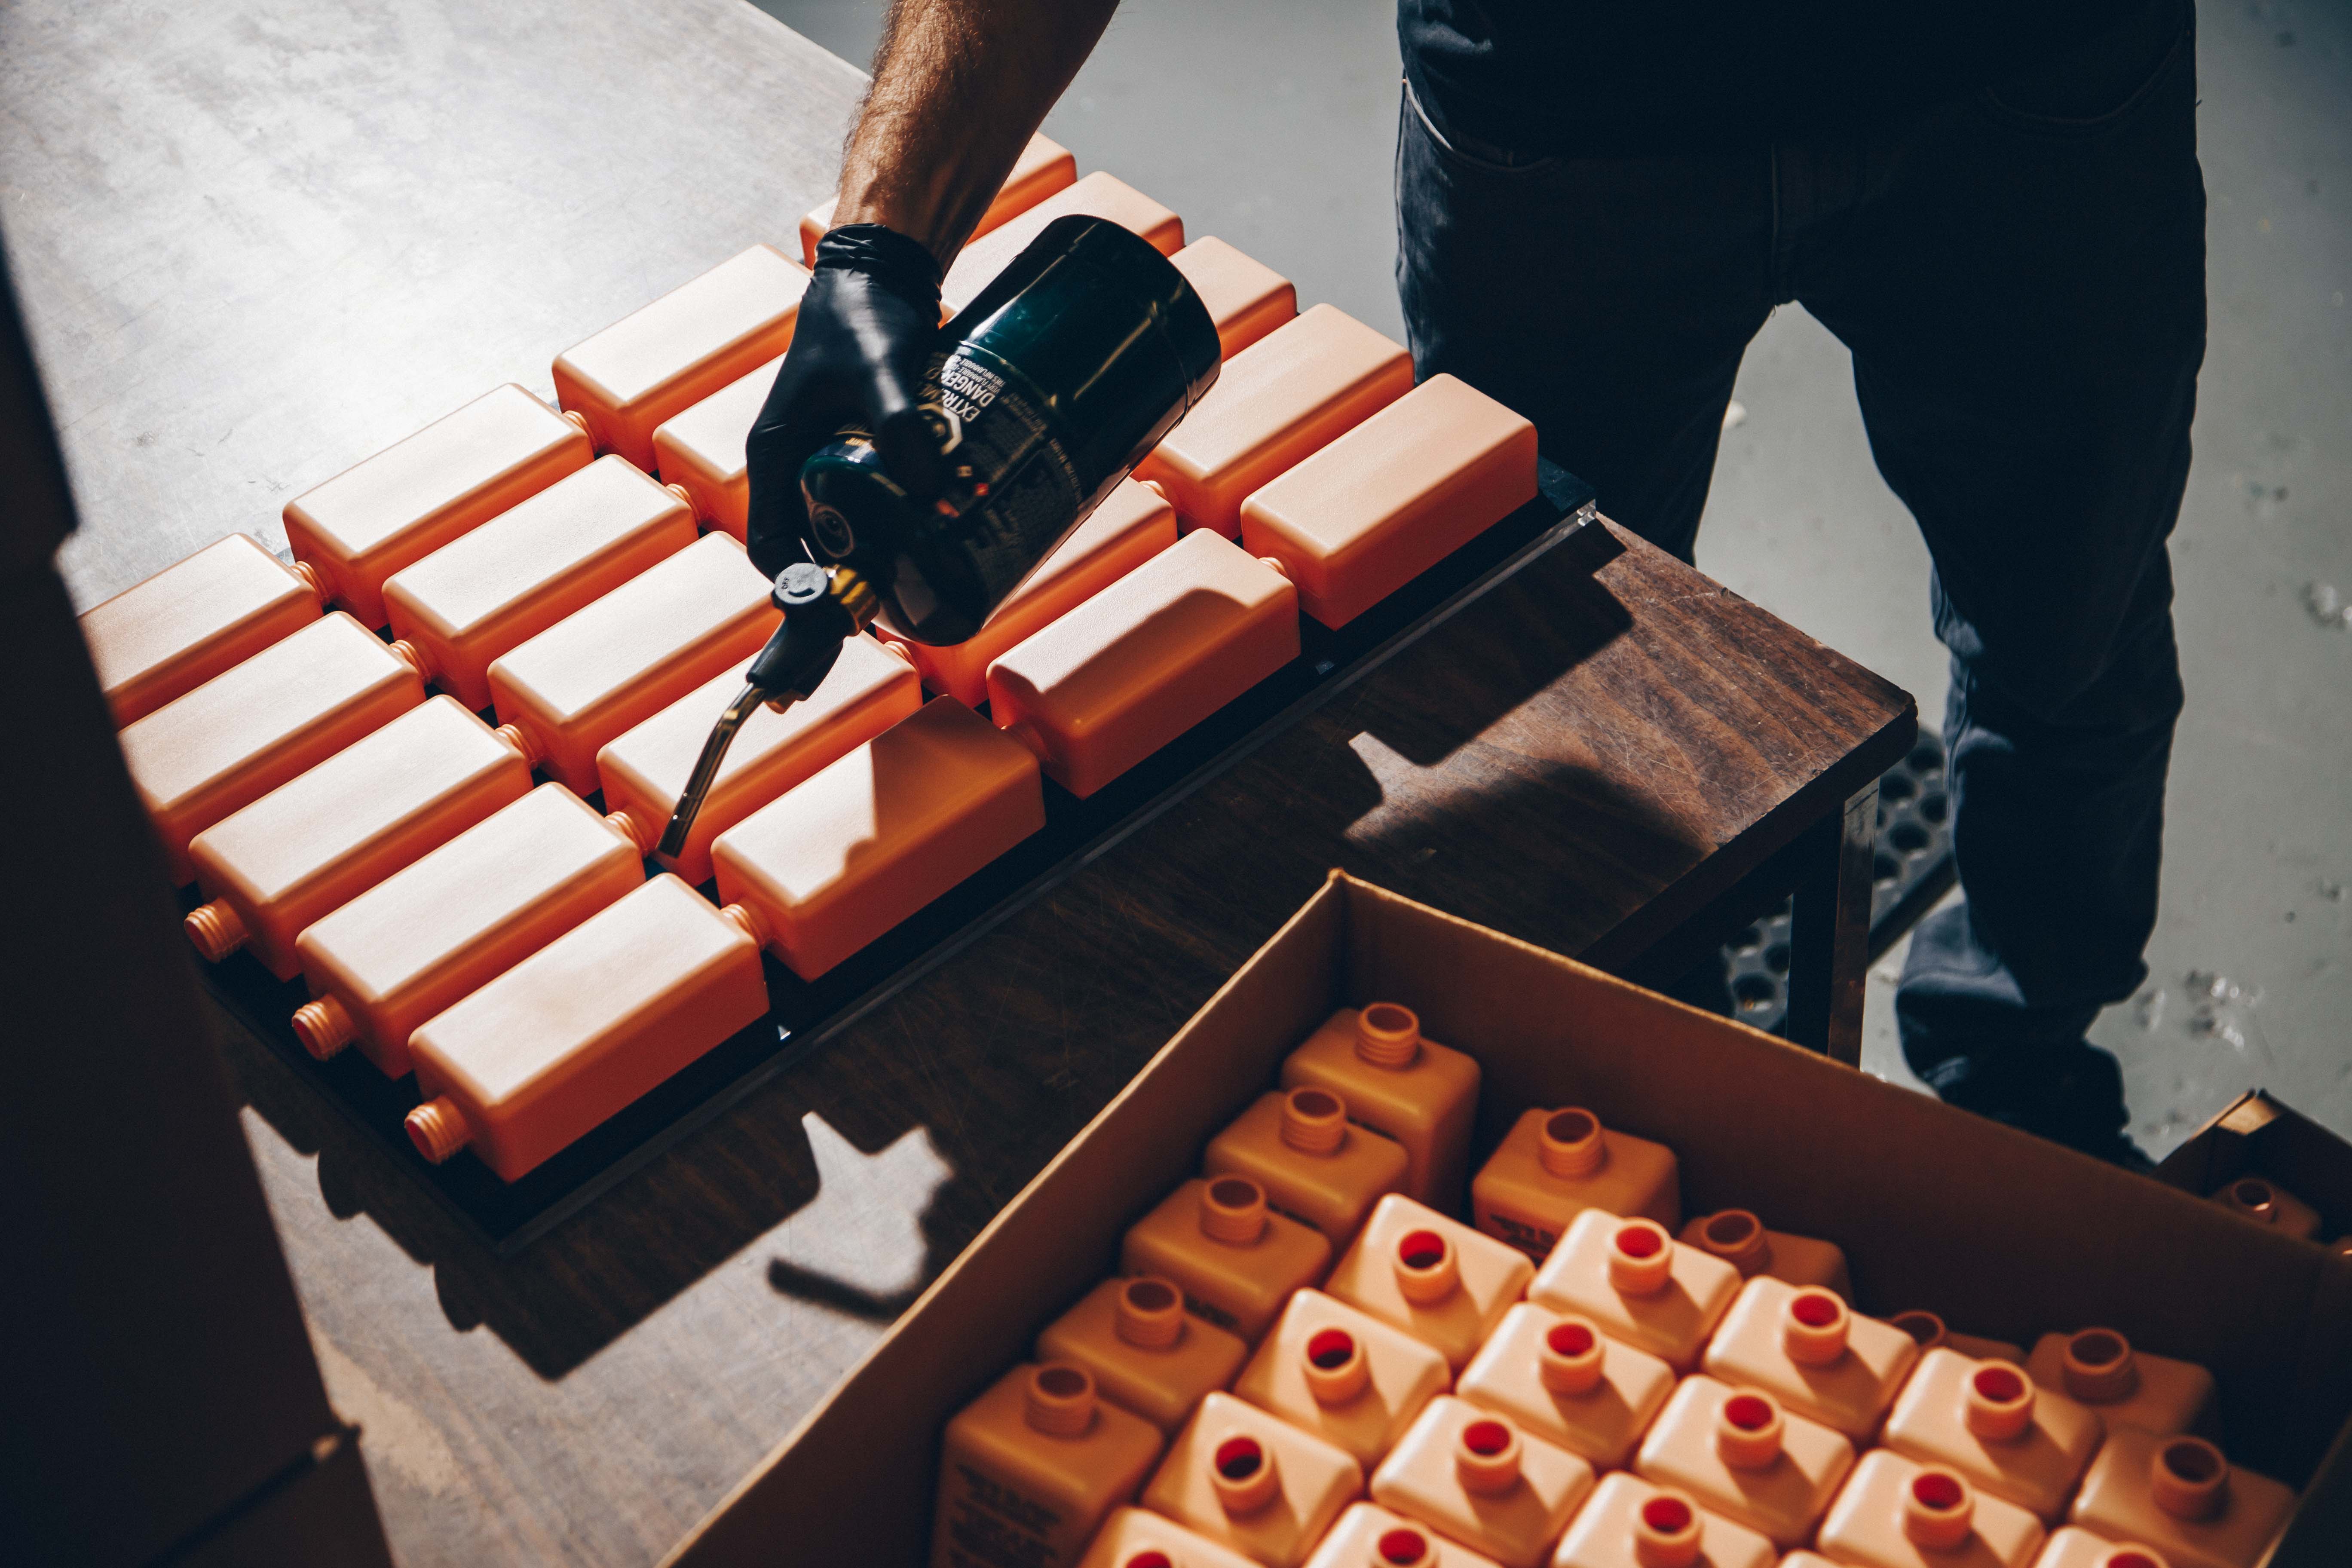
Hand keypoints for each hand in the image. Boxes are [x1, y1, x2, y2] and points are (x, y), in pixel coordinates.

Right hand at [743, 224, 947, 580]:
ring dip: (880, 555)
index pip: (770, 544)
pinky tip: (939, 536)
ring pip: (846, 527)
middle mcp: (795, 465)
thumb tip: (932, 493)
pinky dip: (901, 523)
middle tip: (901, 603)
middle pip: (810, 546)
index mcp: (775, 454)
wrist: (880, 276)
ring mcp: (827, 460)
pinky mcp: (860, 451)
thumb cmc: (862, 315)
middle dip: (850, 580)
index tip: (844, 611)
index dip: (800, 587)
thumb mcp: (878, 368)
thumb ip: (899, 423)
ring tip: (926, 578)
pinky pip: (874, 502)